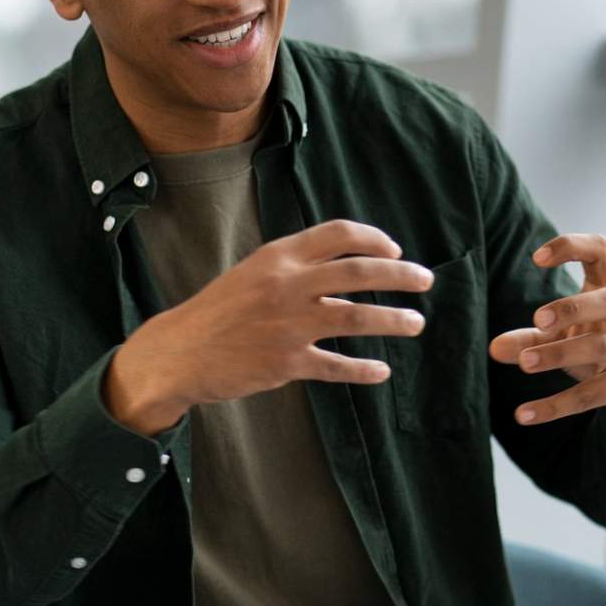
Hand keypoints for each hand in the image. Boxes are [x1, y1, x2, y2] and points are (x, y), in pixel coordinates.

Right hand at [104, 220, 431, 433]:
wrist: (180, 351)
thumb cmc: (221, 310)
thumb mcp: (255, 272)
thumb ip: (297, 265)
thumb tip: (349, 263)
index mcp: (279, 256)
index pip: (339, 234)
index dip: (375, 240)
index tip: (395, 251)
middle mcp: (287, 285)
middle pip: (359, 272)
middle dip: (400, 275)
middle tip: (425, 280)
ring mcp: (288, 324)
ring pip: (357, 317)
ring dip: (394, 320)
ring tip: (416, 323)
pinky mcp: (286, 362)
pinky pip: (337, 366)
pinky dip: (364, 370)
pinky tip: (381, 371)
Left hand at [489, 233, 605, 427]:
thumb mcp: (573, 334)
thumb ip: (533, 337)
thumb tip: (494, 349)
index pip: (601, 251)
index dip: (572, 247)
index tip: (536, 258)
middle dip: (572, 308)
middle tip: (537, 320)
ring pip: (601, 348)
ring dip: (560, 354)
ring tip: (525, 363)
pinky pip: (590, 395)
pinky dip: (555, 406)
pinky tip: (525, 414)